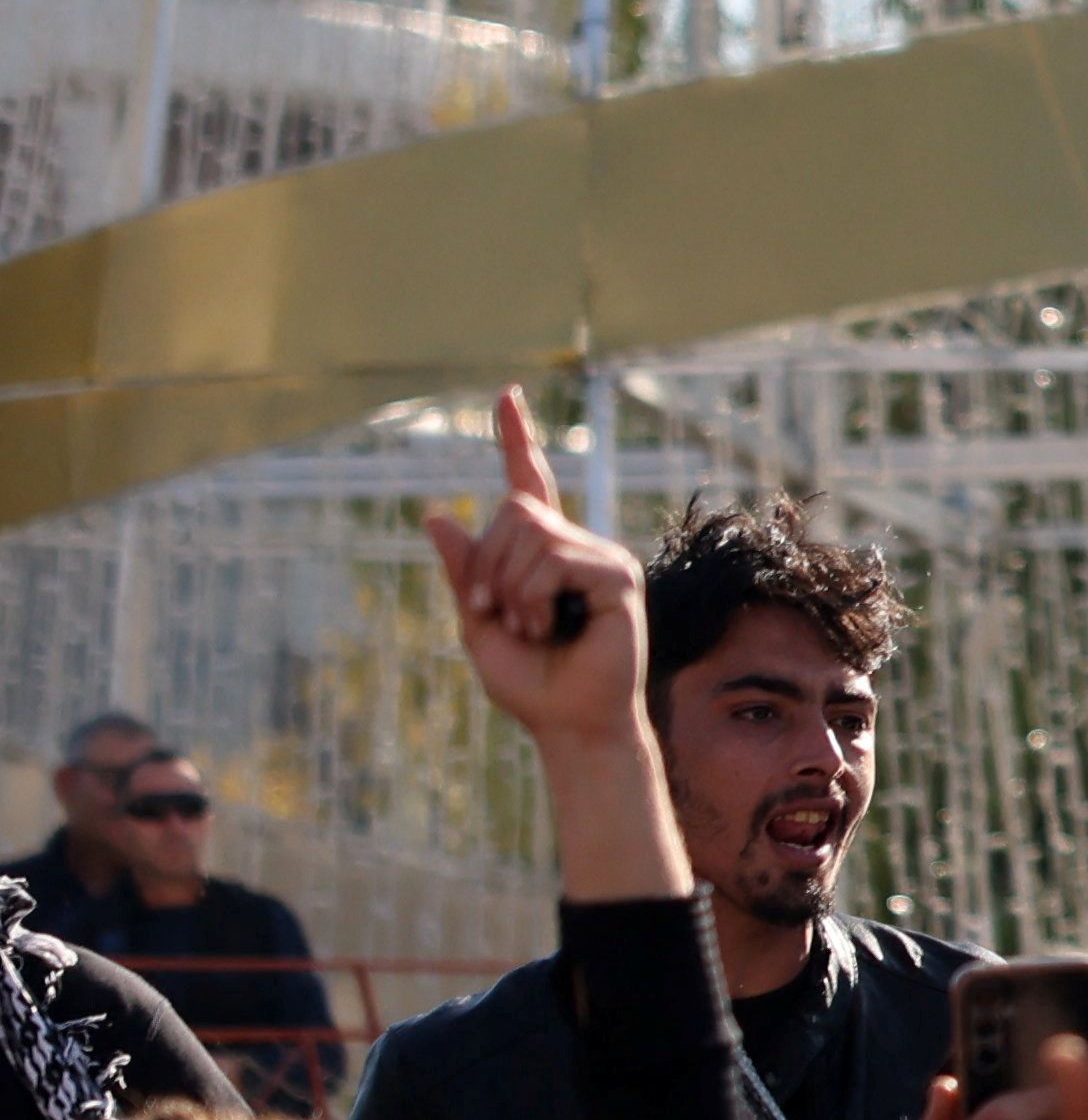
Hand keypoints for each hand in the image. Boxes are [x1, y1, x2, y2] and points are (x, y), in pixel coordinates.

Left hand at [423, 388, 649, 753]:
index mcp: (544, 553)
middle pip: (515, 510)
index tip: (505, 396)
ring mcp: (602, 558)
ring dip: (509, 586)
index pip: (529, 482)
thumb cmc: (530, 683)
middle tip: (493, 614)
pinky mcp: (618, 578)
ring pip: (531, 533)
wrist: (568, 723)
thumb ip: (465, 572)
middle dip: (487, 564)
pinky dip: (534, 595)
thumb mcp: (478, 623)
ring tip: (528, 628)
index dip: (516, 439)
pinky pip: (555, 560)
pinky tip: (548, 627)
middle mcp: (578, 546)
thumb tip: (436, 516)